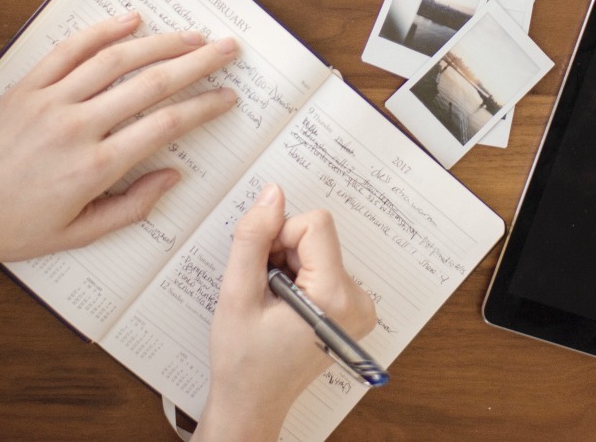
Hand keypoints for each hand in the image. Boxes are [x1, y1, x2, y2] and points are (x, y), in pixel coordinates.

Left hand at [0, 12, 237, 286]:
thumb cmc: (13, 227)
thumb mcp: (80, 234)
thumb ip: (133, 205)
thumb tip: (172, 176)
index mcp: (94, 167)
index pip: (166, 125)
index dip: (204, 106)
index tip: (226, 96)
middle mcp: (77, 127)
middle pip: (151, 83)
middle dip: (197, 63)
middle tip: (226, 49)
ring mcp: (49, 101)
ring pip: (116, 60)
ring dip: (160, 43)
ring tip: (191, 35)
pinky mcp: (26, 87)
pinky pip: (68, 50)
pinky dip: (101, 31)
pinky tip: (130, 20)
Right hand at [195, 184, 376, 441]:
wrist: (253, 403)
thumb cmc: (243, 359)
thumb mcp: (237, 294)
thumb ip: (253, 238)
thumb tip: (273, 194)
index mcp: (336, 297)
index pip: (315, 224)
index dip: (279, 236)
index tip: (263, 267)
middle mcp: (358, 300)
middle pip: (317, 235)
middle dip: (282, 251)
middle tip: (264, 289)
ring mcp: (358, 305)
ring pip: (317, 247)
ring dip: (287, 263)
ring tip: (272, 301)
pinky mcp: (351, 306)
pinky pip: (322, 263)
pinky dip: (298, 273)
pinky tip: (283, 303)